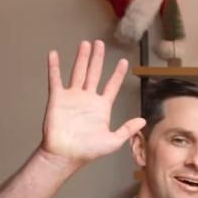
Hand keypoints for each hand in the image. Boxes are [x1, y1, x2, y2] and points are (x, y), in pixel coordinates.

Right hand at [38, 40, 143, 167]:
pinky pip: (55, 79)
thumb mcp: (113, 141)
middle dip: (98, 58)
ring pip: (78, 72)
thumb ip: (127, 129)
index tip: (124, 61)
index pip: (112, 86)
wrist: (66, 154)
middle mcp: (88, 99)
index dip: (118, 74)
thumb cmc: (88, 150)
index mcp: (102, 107)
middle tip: (100, 43)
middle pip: (94, 73)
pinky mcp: (58, 98)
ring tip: (86, 44)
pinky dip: (54, 67)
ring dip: (82, 58)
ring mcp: (73, 97)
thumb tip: (143, 121)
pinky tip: (54, 54)